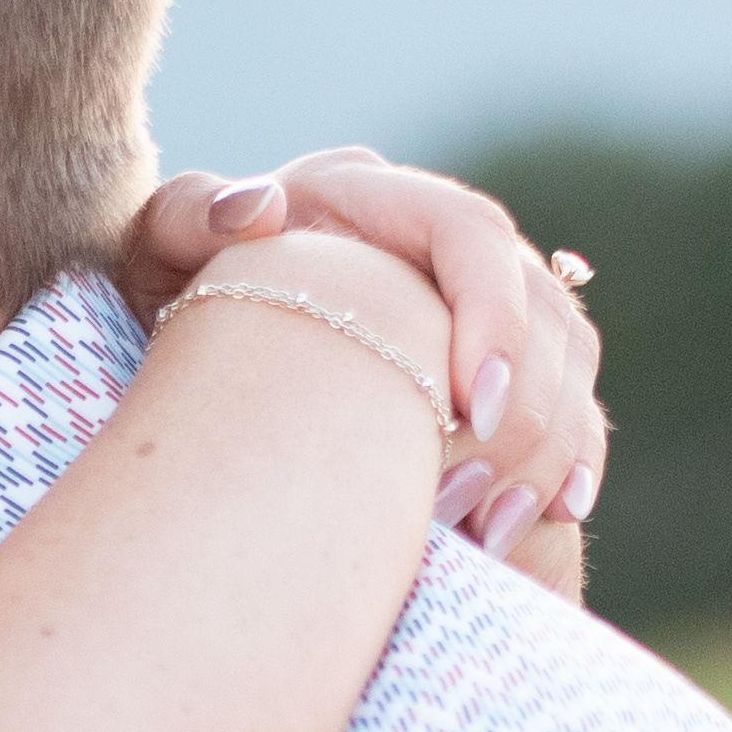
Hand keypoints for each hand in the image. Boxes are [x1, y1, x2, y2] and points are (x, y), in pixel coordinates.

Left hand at [121, 147, 605, 593]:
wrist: (195, 341)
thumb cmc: (176, 291)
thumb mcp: (159, 251)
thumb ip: (189, 216)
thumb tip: (257, 207)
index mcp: (372, 199)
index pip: (470, 237)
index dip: (491, 319)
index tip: (468, 411)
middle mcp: (441, 241)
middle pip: (539, 309)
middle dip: (520, 411)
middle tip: (461, 503)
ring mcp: (481, 301)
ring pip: (566, 361)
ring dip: (544, 448)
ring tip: (487, 532)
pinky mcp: (499, 366)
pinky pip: (571, 404)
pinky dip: (571, 457)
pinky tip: (554, 512)